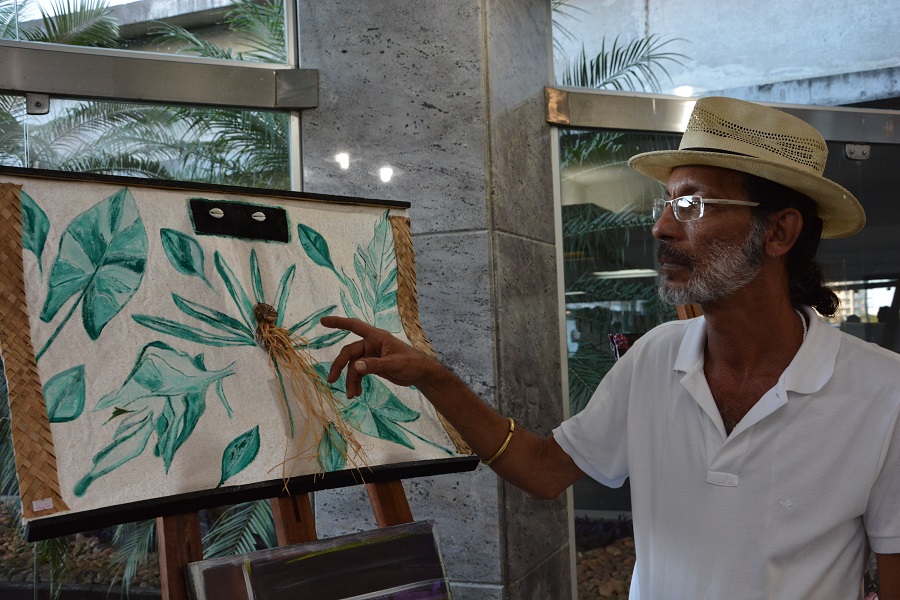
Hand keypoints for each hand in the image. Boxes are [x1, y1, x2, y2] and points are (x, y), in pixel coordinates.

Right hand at [320, 316, 444, 397]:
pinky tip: (356, 393)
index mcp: (376, 337)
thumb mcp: (394, 364)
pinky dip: (356, 382)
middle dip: (340, 367)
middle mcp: (371, 344)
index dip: (338, 323)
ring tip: (351, 395)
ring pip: (353, 366)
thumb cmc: (412, 363)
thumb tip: (355, 366)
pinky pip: (358, 372)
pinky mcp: (373, 366)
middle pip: (349, 353)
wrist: (421, 374)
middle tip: (331, 380)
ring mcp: (371, 355)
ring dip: (350, 380)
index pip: (354, 326)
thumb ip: (375, 365)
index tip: (323, 321)